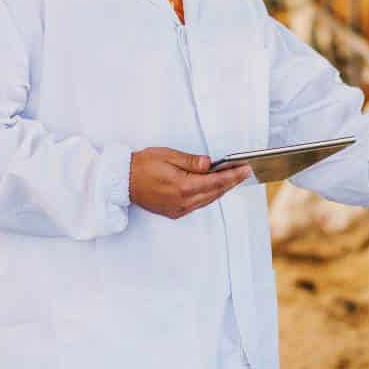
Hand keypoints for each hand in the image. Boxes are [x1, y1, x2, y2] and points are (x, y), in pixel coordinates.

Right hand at [129, 148, 252, 218]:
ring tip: (233, 178)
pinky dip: (208, 195)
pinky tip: (213, 187)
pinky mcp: (174, 212)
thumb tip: (210, 164)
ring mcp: (179, 209)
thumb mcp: (167, 155)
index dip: (233, 175)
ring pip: (208, 200)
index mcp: (183, 186)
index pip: (216, 181)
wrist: (122, 181)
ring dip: (221, 189)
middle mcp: (183, 201)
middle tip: (245, 172)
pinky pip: (198, 204)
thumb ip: (191, 161)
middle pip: (215, 192)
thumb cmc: (142, 165)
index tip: (246, 169)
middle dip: (231, 182)